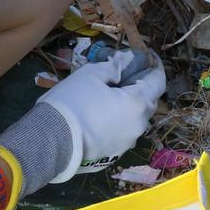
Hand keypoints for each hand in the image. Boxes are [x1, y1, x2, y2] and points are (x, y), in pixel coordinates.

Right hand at [0, 51, 166, 184]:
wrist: (50, 142)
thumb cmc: (72, 102)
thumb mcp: (91, 74)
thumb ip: (115, 65)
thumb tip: (128, 60)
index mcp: (138, 103)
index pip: (158, 80)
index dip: (154, 65)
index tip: (146, 56)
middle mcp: (140, 125)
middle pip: (149, 99)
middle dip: (142, 84)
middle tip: (125, 72)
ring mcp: (128, 142)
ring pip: (137, 117)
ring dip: (131, 103)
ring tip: (111, 93)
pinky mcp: (116, 154)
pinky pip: (125, 131)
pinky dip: (121, 119)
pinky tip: (103, 113)